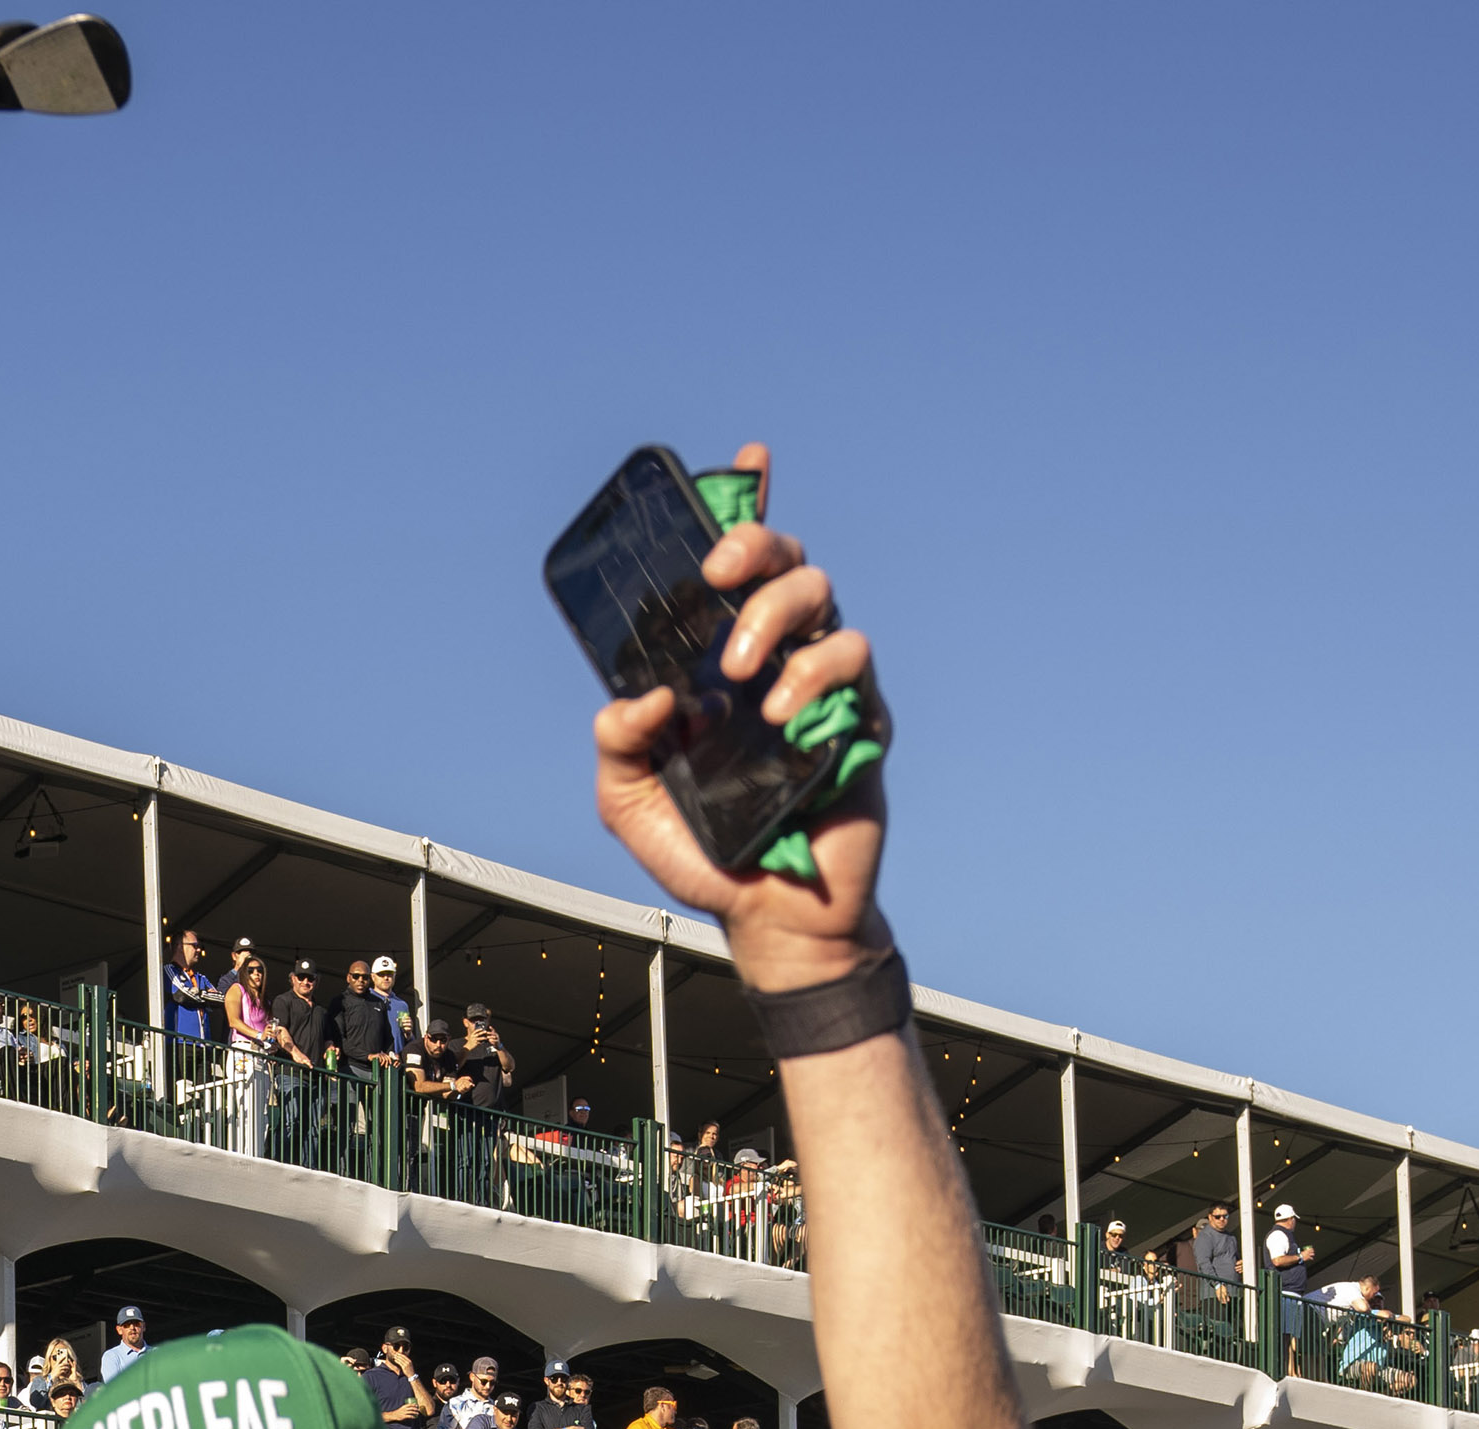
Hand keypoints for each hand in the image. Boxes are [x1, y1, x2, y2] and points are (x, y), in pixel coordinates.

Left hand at [587, 443, 883, 977]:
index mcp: (718, 657)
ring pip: (818, 594)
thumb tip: (641, 695)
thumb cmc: (705, 851)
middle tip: (714, 577)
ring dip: (773, 614)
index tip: (749, 458)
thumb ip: (617, 742)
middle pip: (780, 558)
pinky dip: (813, 672)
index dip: (745, 503)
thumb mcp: (628, 799)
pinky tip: (781, 712)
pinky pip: (851, 659)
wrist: (769, 919)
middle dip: (750, 542)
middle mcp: (775, 653)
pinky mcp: (861, 713)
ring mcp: (822, 679)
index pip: (735, 568)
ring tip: (741, 672)